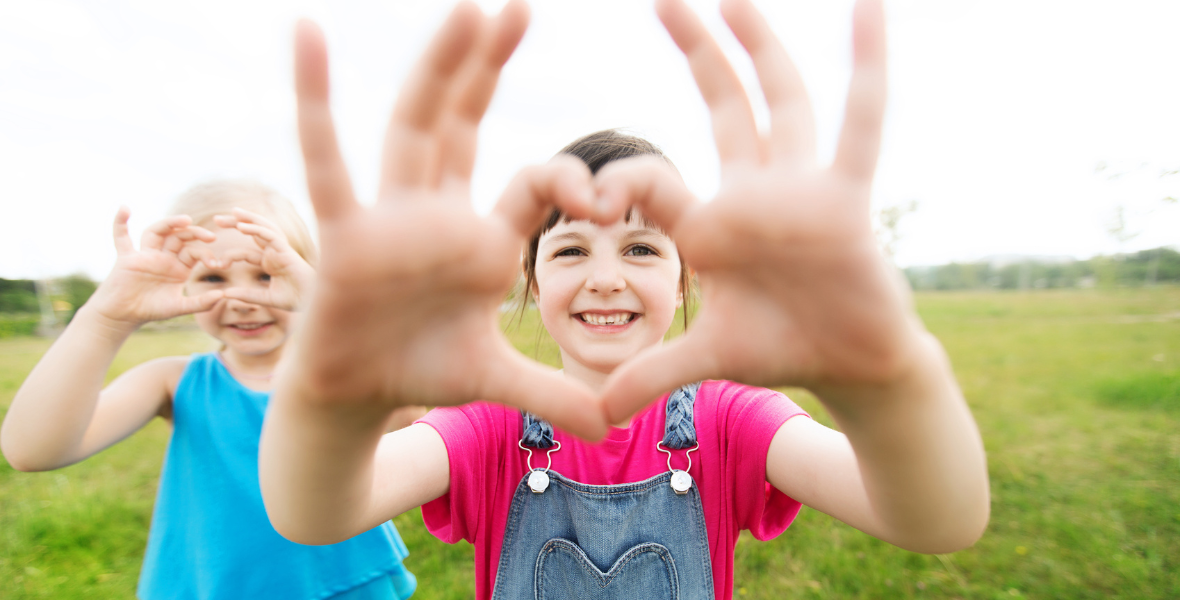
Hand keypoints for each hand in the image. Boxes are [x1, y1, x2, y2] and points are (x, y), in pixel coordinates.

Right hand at [86, 208, 223, 326]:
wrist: (123, 316)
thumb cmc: (150, 310)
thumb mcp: (179, 307)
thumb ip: (200, 302)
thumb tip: (222, 295)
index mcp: (177, 267)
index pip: (193, 252)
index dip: (205, 254)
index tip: (216, 263)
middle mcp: (162, 257)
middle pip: (179, 237)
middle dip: (194, 233)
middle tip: (211, 236)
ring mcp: (144, 255)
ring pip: (156, 232)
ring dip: (169, 223)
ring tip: (186, 219)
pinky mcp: (126, 257)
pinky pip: (121, 237)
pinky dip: (120, 223)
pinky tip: (124, 208)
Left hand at [214, 208, 314, 310]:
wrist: (313, 301)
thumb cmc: (296, 299)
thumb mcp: (266, 299)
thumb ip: (247, 295)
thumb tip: (225, 294)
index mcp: (270, 262)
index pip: (247, 252)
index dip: (230, 255)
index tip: (216, 264)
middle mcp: (275, 252)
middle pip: (254, 232)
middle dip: (236, 223)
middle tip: (217, 219)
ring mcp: (281, 249)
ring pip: (264, 227)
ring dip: (248, 218)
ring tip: (232, 212)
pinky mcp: (286, 250)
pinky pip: (270, 236)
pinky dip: (256, 230)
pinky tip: (242, 226)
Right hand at [282, 1, 611, 438]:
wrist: (354, 395)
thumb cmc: (421, 370)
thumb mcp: (497, 378)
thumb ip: (552, 392)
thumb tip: (614, 426)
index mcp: (481, 239)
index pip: (532, 185)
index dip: (567, 181)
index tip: (602, 197)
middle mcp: (437, 213)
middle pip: (466, 125)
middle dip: (488, 68)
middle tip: (514, 6)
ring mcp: (389, 216)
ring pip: (413, 128)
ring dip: (437, 69)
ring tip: (464, 9)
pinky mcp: (343, 233)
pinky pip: (326, 160)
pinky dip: (316, 101)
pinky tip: (307, 38)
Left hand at [597, 0, 918, 420]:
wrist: (850, 367)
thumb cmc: (780, 350)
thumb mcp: (707, 358)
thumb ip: (652, 375)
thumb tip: (597, 416)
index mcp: (711, 224)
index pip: (652, 182)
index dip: (618, 185)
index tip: (584, 198)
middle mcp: (753, 192)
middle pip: (722, 106)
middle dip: (696, 52)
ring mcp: (802, 188)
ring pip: (780, 100)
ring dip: (760, 45)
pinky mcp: (846, 198)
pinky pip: (862, 120)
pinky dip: (867, 63)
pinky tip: (868, 5)